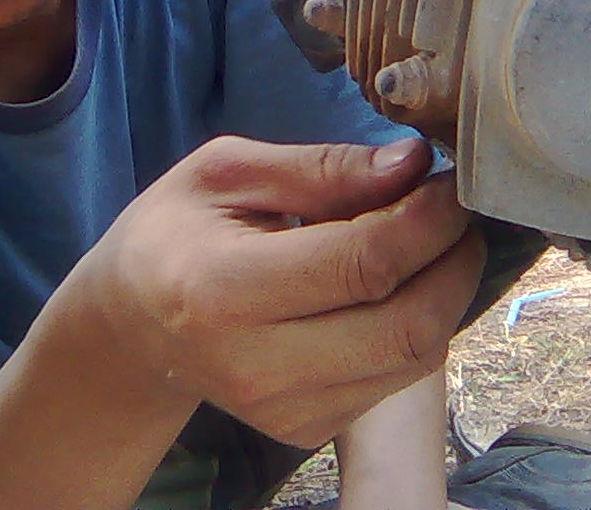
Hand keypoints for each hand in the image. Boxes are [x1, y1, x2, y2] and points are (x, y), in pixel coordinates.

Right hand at [63, 134, 482, 447]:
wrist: (131, 325)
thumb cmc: (176, 232)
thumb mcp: (225, 171)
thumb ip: (321, 167)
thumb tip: (413, 163)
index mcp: (224, 289)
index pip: (361, 263)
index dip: (426, 220)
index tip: (448, 182)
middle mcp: (257, 366)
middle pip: (405, 325)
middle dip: (454, 260)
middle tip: (459, 212)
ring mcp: (285, 410)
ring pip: (413, 358)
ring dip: (447, 293)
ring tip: (437, 240)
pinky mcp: (307, 429)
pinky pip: (396, 379)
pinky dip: (419, 325)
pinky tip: (402, 284)